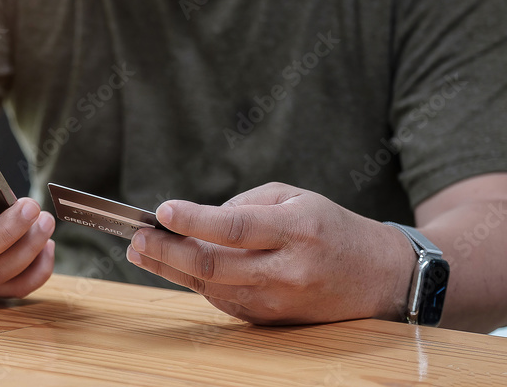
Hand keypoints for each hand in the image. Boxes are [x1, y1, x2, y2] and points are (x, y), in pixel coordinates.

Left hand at [127, 182, 415, 324]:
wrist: (381, 279)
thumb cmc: (332, 229)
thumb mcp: (296, 198)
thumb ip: (245, 206)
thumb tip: (196, 220)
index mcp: (298, 230)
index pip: (237, 228)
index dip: (195, 221)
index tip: (162, 211)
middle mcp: (288, 270)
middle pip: (214, 266)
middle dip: (167, 252)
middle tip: (136, 238)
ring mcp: (278, 300)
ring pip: (212, 287)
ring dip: (170, 269)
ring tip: (141, 250)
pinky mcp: (270, 319)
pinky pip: (223, 300)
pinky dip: (195, 282)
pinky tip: (173, 266)